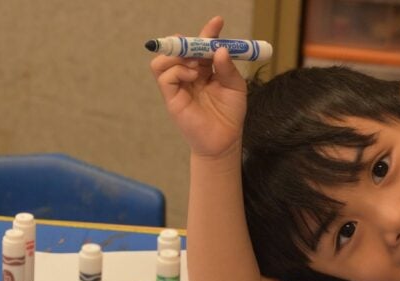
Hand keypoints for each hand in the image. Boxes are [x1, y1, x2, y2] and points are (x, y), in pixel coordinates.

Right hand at [150, 16, 247, 157]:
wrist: (224, 140)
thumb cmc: (230, 114)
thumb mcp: (235, 87)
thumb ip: (227, 68)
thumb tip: (219, 49)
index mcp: (206, 69)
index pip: (202, 46)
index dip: (207, 33)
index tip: (217, 22)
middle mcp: (190, 75)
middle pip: (179, 49)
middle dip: (188, 42)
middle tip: (202, 44)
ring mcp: (179, 86)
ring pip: (163, 60)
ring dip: (179, 57)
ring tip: (197, 66)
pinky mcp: (172, 98)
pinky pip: (164, 76)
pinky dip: (177, 70)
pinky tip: (193, 77)